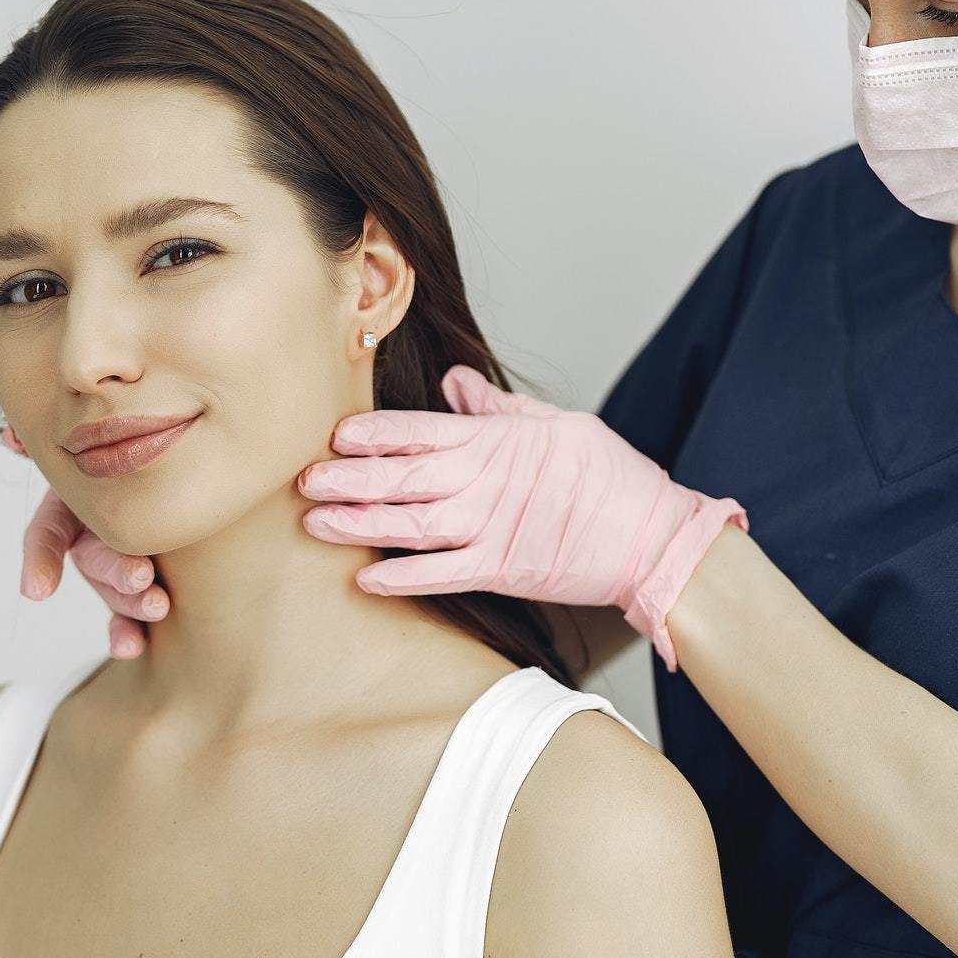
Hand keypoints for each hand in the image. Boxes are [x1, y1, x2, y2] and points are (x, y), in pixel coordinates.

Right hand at [9, 427, 165, 659]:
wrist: (191, 473)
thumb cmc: (144, 448)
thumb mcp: (110, 439)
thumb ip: (72, 435)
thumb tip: (14, 439)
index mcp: (76, 503)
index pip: (48, 532)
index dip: (40, 560)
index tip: (37, 592)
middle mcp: (90, 538)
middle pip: (91, 561)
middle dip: (114, 571)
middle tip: (143, 576)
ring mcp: (113, 566)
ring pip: (113, 592)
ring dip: (130, 603)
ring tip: (158, 606)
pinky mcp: (138, 590)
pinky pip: (127, 618)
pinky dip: (126, 634)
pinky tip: (131, 648)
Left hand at [295, 365, 746, 671]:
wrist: (654, 537)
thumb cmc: (611, 478)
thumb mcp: (557, 424)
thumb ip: (498, 408)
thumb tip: (456, 380)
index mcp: (496, 441)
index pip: (419, 429)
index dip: (372, 433)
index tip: (333, 436)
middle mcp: (485, 482)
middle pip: (402, 475)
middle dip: (349, 477)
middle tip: (302, 480)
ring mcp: (492, 527)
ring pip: (411, 524)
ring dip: (361, 523)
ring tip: (316, 523)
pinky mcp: (503, 569)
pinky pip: (442, 574)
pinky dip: (403, 576)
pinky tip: (367, 578)